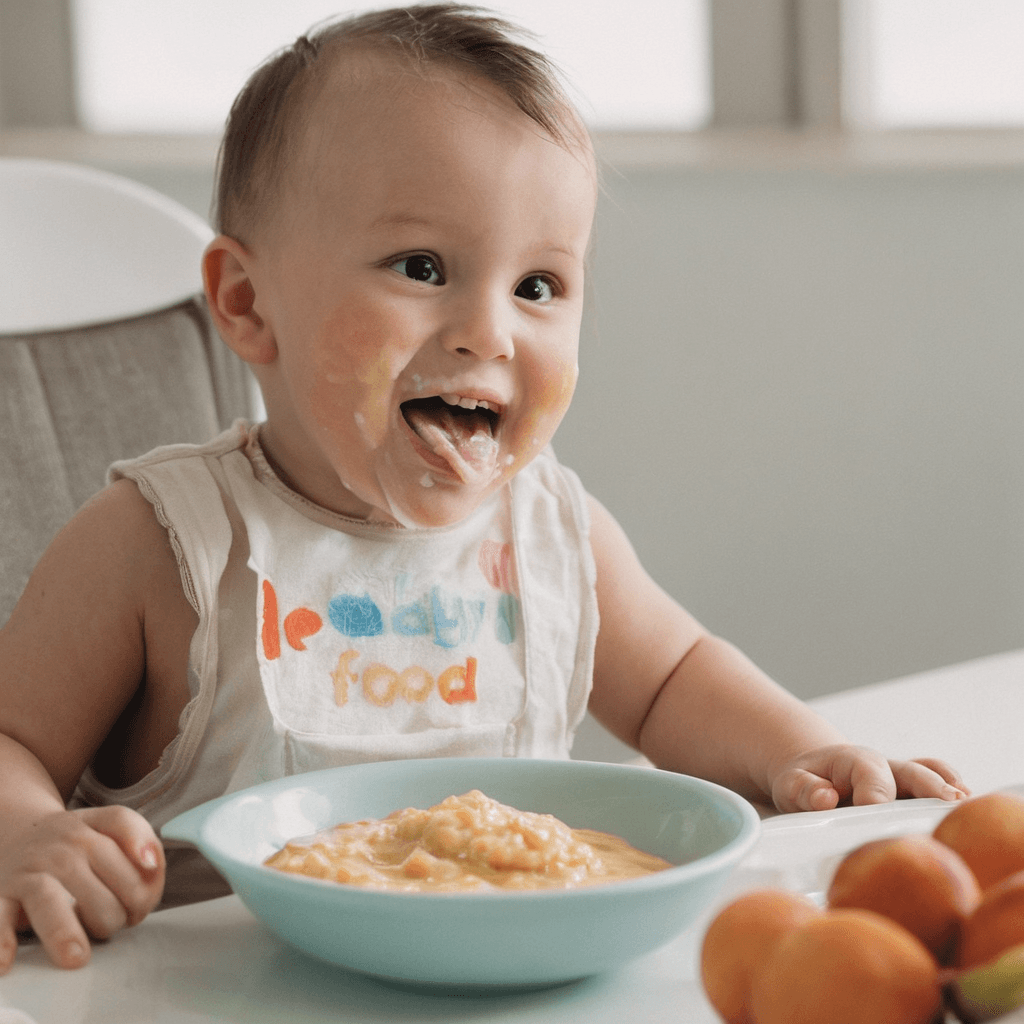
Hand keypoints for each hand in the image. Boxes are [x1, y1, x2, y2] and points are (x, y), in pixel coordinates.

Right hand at [0, 805, 164, 972]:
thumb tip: (152, 864)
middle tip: (118, 924)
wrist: (15, 834)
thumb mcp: (107, 827)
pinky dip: (0, 940)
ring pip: (47, 898)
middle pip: (93, 879)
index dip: (141, 852)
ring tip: (77, 957)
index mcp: (89, 829)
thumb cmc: (73, 841)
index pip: (120, 829)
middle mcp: (58, 849)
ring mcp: (27, 873)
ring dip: (64, 929)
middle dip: (115, 912)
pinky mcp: (1, 897)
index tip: (150, 876)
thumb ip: (139, 840)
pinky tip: (6, 961)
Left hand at [770, 745, 969, 812]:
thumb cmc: (804, 784)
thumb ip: (805, 790)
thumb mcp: (790, 785)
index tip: (877, 815)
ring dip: (947, 790)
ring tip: (964, 804)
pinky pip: (936, 782)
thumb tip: (827, 798)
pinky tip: (962, 808)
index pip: (872, 778)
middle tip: (947, 802)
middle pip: (910, 772)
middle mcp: (883, 767)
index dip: (876, 798)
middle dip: (927, 787)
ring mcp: (900, 780)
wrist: (812, 778)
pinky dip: (950, 790)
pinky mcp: (909, 794)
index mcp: (853, 761)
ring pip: (928, 776)